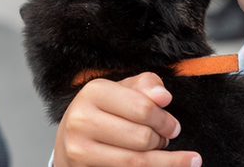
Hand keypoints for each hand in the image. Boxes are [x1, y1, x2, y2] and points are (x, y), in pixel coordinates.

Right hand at [54, 73, 200, 166]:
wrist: (69, 140)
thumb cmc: (103, 112)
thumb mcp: (124, 90)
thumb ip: (147, 86)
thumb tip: (164, 97)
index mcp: (93, 92)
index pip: (143, 108)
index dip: (165, 120)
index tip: (174, 127)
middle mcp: (81, 120)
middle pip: (142, 137)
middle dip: (161, 141)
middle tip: (164, 140)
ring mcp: (79, 150)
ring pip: (136, 162)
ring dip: (160, 161)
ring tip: (166, 156)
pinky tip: (161, 166)